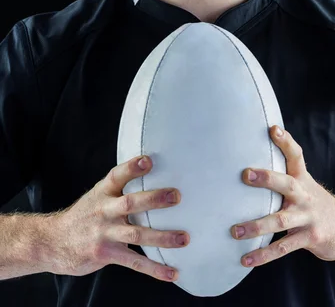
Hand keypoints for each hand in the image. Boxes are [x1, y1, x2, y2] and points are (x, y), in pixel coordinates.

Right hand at [48, 156, 188, 281]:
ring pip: (136, 234)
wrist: (54, 241)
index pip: (118, 176)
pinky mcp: (106, 254)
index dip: (132, 167)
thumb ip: (119, 188)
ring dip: (162, 237)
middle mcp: (104, 210)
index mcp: (103, 192)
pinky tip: (171, 272)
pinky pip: (134, 262)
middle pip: (130, 203)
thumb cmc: (84, 215)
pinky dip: (154, 269)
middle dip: (154, 199)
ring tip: (183, 238)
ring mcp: (105, 233)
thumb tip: (150, 170)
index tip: (148, 161)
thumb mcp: (98, 195)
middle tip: (176, 196)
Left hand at [230, 125, 334, 267]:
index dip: (285, 141)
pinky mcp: (310, 238)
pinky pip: (283, 248)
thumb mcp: (305, 185)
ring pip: (280, 221)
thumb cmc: (317, 204)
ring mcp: (308, 217)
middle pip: (286, 184)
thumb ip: (284, 176)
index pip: (296, 155)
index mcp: (303, 179)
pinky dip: (263, 255)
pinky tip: (246, 259)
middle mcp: (305, 195)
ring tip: (235, 231)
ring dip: (256, 226)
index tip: (273, 129)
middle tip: (246, 174)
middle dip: (267, 178)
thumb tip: (250, 165)